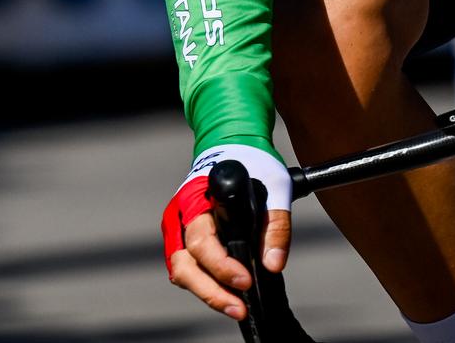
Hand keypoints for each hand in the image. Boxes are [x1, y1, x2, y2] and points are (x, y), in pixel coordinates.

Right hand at [161, 145, 292, 321]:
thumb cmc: (253, 164)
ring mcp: (178, 229)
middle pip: (183, 264)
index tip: (246, 281)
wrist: (234, 146)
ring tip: (236, 308)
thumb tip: (273, 264)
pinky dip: (206, 285)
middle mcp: (179, 215)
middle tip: (240, 307)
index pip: (202, 242)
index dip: (221, 266)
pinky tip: (228, 294)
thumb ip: (276, 227)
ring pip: (181, 270)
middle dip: (211, 291)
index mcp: (196, 199)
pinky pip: (188, 269)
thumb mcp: (274, 188)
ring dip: (207, 293)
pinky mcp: (184, 240)